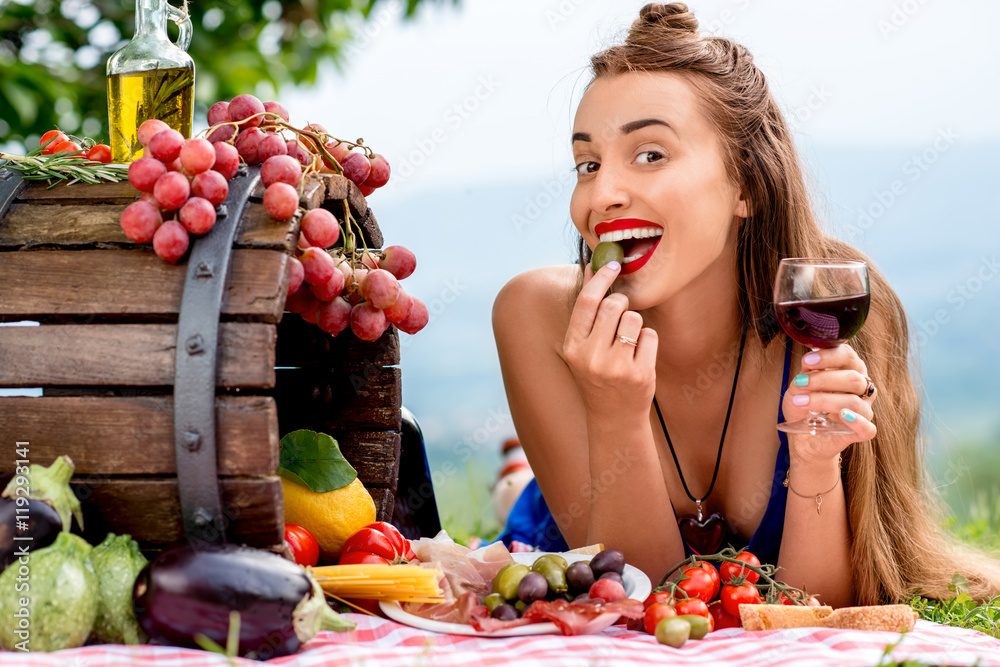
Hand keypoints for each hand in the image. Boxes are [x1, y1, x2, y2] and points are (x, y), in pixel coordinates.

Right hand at [561, 262, 657, 416]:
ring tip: (628, 341)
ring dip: (635, 322)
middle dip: (621, 303)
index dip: (602, 278)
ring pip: (634, 318)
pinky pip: (650, 335)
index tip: (613, 264)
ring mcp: (616, 367)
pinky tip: (639, 357)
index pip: (587, 302)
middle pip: (613, 305)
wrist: (614, 418)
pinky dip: (647, 340)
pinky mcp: (640, 374)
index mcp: (572, 348)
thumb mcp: (582, 348)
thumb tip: (592, 267)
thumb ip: (586, 312)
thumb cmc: (597, 375)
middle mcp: (590, 357)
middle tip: (621, 314)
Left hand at [781, 343, 876, 464]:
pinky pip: (868, 428)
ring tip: (800, 401)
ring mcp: (863, 410)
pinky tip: (842, 415)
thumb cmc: (803, 405)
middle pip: (853, 378)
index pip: (847, 356)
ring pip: (854, 402)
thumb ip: (805, 375)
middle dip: (823, 379)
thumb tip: (808, 364)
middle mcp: (862, 388)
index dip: (828, 356)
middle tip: (799, 383)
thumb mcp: (798, 387)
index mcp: (849, 369)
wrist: (801, 435)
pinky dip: (857, 421)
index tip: (806, 361)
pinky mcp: (861, 432)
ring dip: (825, 400)